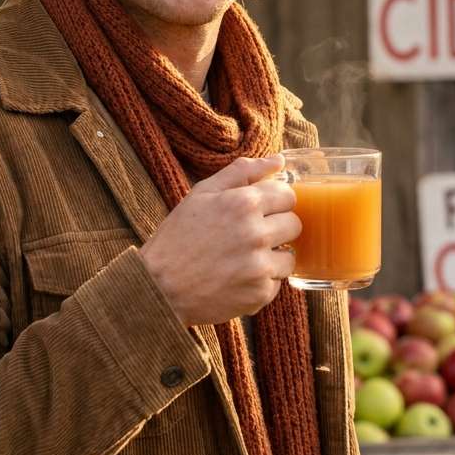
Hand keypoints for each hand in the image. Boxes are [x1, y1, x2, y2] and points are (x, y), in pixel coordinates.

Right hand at [138, 154, 300, 326]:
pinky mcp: (259, 294)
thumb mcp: (203, 193)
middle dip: (277, 228)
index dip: (274, 203)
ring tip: (241, 260)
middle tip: (249, 237)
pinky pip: (277, 283)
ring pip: (290, 257)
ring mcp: (260, 266)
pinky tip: (236, 278)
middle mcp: (256, 233)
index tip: (259, 212)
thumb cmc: (179, 236)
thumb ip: (243, 171)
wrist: (159, 287)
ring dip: (271, 257)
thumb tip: (279, 160)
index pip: (288, 196)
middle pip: (295, 225)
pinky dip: (261, 282)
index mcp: (244, 203)